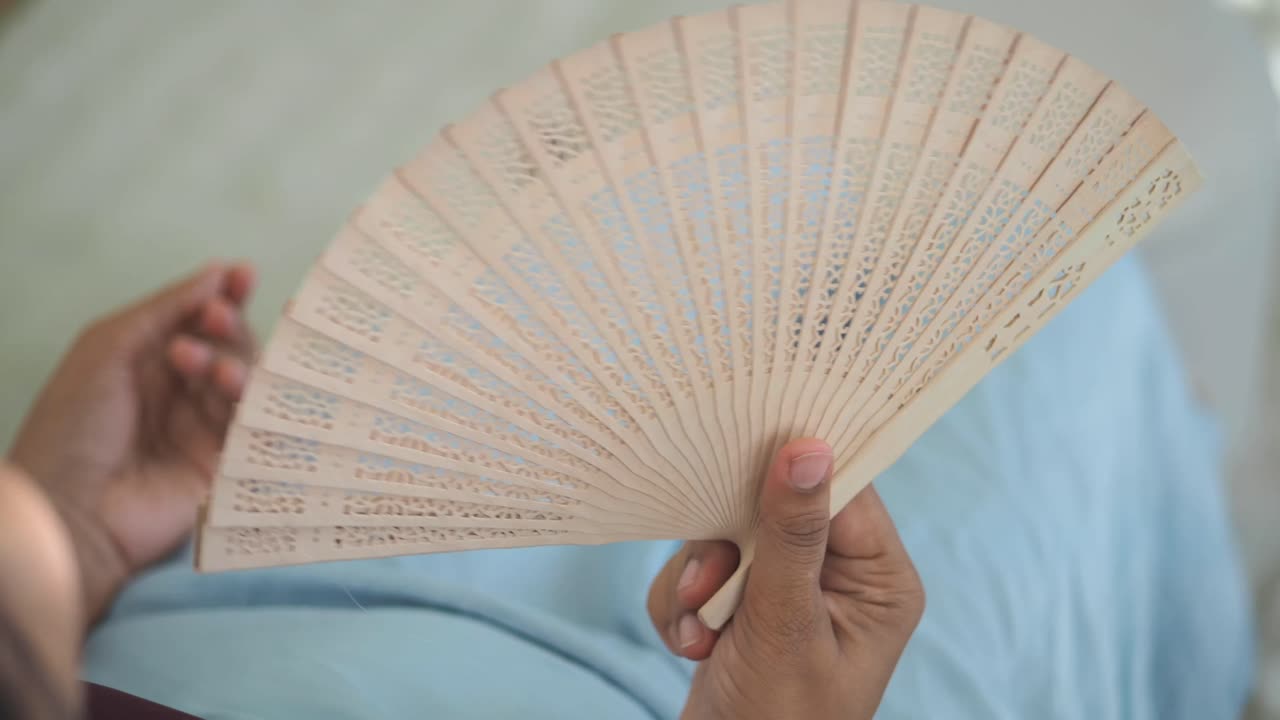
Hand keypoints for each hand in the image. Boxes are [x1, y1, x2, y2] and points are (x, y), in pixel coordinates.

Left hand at [7, 262, 256, 625]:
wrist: (69, 509)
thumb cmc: (72, 427)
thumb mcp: (107, 348)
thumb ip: (165, 309)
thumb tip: (219, 272)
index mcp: (148, 365)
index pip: (199, 322)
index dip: (225, 296)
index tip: (243, 274)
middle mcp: (181, 394)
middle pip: (231, 348)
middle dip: (229, 326)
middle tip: (216, 318)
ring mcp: (205, 429)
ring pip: (247, 381)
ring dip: (231, 361)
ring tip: (201, 363)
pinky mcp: (228, 463)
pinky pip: (256, 423)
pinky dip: (250, 396)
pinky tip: (229, 384)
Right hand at [648, 439, 924, 719]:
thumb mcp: (787, 626)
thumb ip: (792, 536)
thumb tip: (807, 447)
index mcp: (878, 579)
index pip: (844, 488)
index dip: (795, 465)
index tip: (747, 447)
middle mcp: (840, 577)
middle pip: (776, 505)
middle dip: (728, 547)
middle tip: (711, 584)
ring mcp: (787, 588)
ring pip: (727, 536)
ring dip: (698, 582)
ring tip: (700, 630)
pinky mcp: (743, 603)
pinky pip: (700, 569)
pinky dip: (684, 606)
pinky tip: (692, 646)